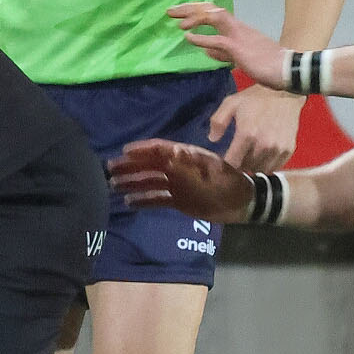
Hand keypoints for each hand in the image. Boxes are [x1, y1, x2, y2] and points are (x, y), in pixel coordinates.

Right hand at [107, 139, 254, 223]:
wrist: (243, 204)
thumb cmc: (230, 185)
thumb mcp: (211, 174)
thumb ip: (187, 166)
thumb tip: (167, 154)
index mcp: (188, 157)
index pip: (161, 150)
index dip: (143, 149)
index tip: (124, 151)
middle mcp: (179, 168)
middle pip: (150, 165)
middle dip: (130, 166)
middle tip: (109, 168)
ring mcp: (177, 184)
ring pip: (150, 181)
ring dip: (132, 182)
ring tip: (113, 185)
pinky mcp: (178, 200)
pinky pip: (157, 198)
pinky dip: (143, 200)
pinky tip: (129, 202)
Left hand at [169, 3, 288, 91]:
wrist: (287, 70)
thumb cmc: (267, 65)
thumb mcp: (241, 58)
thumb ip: (223, 53)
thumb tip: (207, 52)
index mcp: (238, 29)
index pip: (215, 12)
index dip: (196, 10)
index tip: (180, 13)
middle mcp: (238, 27)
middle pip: (211, 9)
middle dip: (190, 8)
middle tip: (170, 11)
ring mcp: (239, 36)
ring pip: (215, 17)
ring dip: (195, 18)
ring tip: (178, 22)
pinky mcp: (239, 48)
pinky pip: (218, 40)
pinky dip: (201, 38)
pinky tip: (188, 38)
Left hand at [209, 82, 304, 170]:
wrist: (286, 92)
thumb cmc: (256, 97)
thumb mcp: (231, 103)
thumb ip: (218, 121)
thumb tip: (212, 139)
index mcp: (247, 134)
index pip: (232, 163)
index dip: (226, 165)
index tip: (224, 160)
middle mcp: (263, 144)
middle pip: (245, 167)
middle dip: (239, 163)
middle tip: (238, 155)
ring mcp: (277, 148)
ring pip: (260, 169)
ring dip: (253, 165)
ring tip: (250, 155)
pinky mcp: (288, 149)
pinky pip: (274, 167)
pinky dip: (267, 164)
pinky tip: (263, 155)